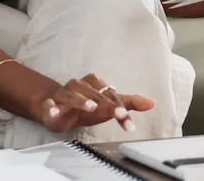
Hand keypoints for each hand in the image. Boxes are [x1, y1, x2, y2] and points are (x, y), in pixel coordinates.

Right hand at [36, 73, 155, 133]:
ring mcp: (64, 95)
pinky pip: (50, 105)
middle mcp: (80, 87)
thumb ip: (129, 103)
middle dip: (107, 106)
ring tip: (92, 108)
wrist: (56, 106)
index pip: (111, 95)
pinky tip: (54, 112)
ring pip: (73, 96)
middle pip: (95, 95)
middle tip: (119, 114)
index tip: (127, 117)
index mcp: (94, 85)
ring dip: (82, 101)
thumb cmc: (86, 105)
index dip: (119, 106)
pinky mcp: (50, 105)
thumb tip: (153, 102)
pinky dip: (51, 108)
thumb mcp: (109, 105)